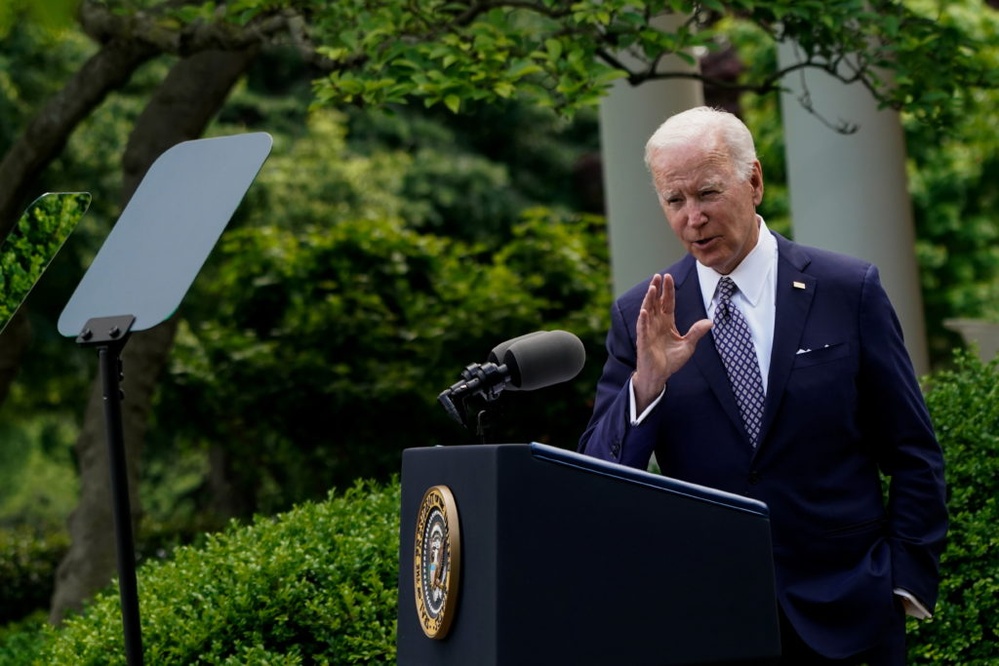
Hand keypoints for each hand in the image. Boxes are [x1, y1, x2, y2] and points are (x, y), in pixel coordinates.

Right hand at [633, 273, 712, 411]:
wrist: (659, 375)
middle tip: (658, 275)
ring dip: (649, 300)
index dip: (668, 290)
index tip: (668, 277)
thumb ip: (696, 332)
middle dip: (657, 289)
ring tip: (652, 288)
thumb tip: (710, 321)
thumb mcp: (688, 346)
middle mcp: (656, 324)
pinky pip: (642, 329)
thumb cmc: (671, 360)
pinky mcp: (643, 341)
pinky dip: (643, 320)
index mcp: (666, 322)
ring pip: (648, 311)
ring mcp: (648, 331)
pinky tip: (644, 311)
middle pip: (656, 302)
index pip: (667, 302)